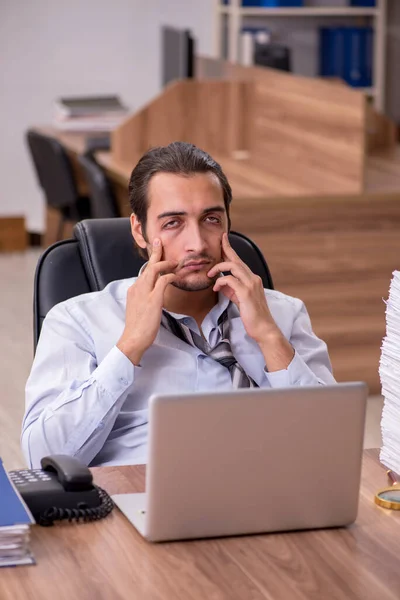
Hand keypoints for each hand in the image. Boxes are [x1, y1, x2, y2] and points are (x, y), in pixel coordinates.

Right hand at [117, 238, 176, 364]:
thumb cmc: (138, 328)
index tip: (155, 254)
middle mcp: (137, 288)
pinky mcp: (153, 299)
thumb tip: (155, 295)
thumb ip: (145, 299)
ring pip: (154, 269)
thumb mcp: (139, 309)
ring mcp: (144, 293)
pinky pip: (163, 281)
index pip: (143, 271)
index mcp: (134, 290)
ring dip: (166, 263)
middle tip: (160, 241)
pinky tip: (177, 276)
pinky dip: (171, 276)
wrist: (133, 339)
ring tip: (176, 261)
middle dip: (155, 252)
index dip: (151, 262)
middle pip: (147, 265)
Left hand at [207, 233, 279, 344]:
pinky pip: (229, 280)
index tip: (223, 239)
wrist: (263, 328)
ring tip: (210, 274)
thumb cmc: (252, 315)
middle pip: (236, 259)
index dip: (230, 249)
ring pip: (233, 266)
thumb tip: (220, 283)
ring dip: (218, 267)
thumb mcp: (239, 299)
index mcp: (252, 279)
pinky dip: (220, 282)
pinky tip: (216, 288)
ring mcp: (251, 284)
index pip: (240, 261)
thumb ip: (231, 289)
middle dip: (225, 249)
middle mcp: (253, 278)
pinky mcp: (246, 293)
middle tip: (217, 242)